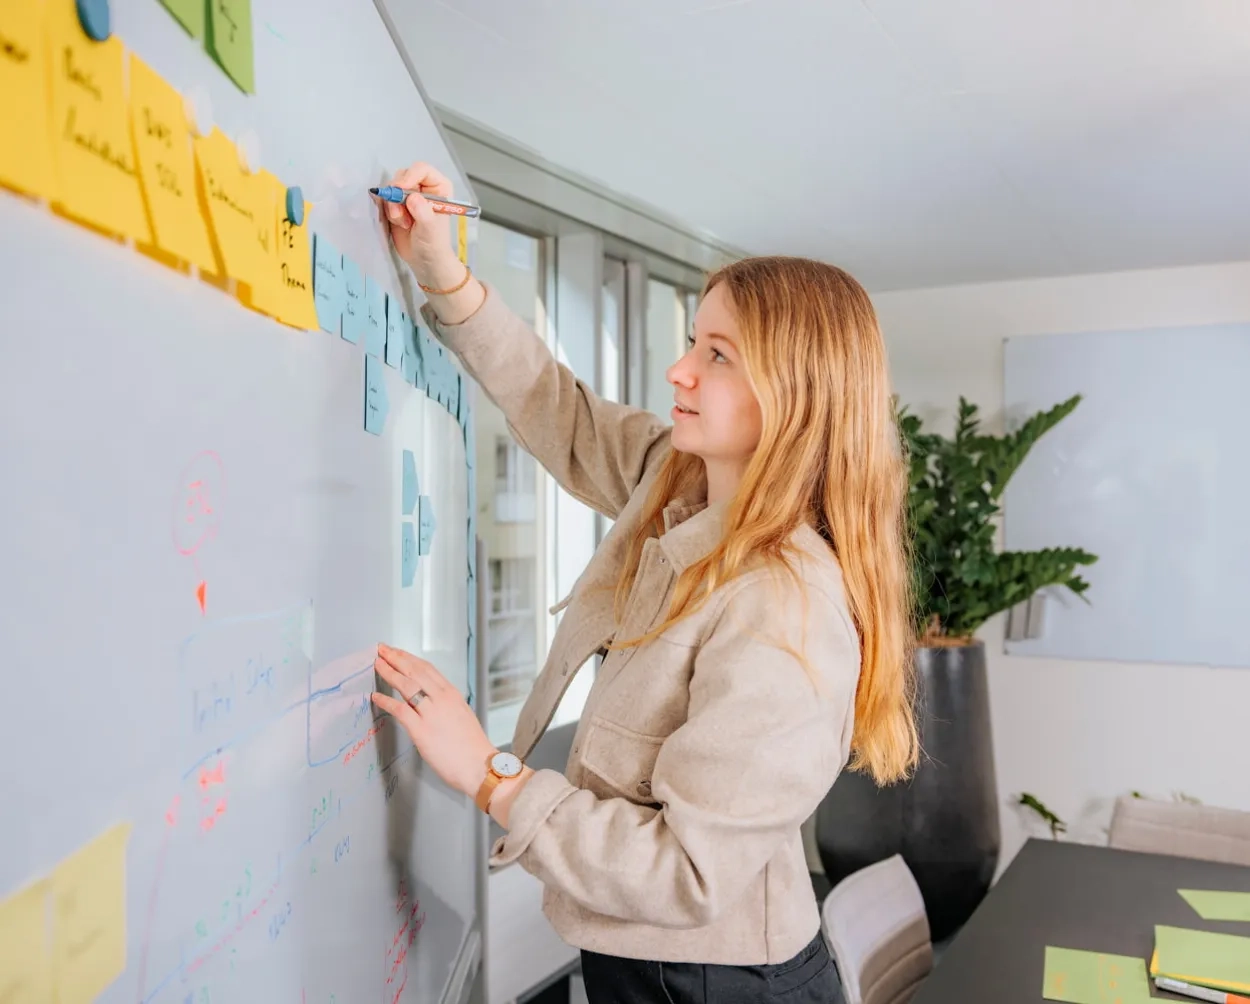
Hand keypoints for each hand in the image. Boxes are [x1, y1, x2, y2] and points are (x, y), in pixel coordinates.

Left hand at [371, 643, 494, 798]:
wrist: (479, 766)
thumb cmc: (472, 746)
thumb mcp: (461, 715)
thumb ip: (445, 705)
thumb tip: (427, 701)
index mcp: (452, 694)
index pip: (427, 668)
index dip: (409, 658)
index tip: (397, 652)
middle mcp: (442, 699)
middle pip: (415, 671)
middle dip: (396, 657)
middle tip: (382, 649)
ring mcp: (431, 713)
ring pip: (406, 685)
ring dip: (389, 672)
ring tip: (377, 664)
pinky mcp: (421, 730)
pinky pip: (400, 710)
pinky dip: (386, 701)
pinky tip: (376, 696)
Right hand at [382, 162, 462, 288]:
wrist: (424, 260)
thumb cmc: (433, 244)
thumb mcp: (430, 229)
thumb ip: (422, 212)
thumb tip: (412, 197)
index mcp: (439, 187)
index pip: (422, 169)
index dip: (410, 176)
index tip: (401, 189)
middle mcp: (423, 187)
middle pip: (403, 176)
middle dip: (398, 194)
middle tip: (402, 214)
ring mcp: (408, 195)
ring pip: (392, 188)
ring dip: (393, 205)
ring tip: (404, 223)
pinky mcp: (396, 204)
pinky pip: (385, 199)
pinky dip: (388, 210)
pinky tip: (399, 223)